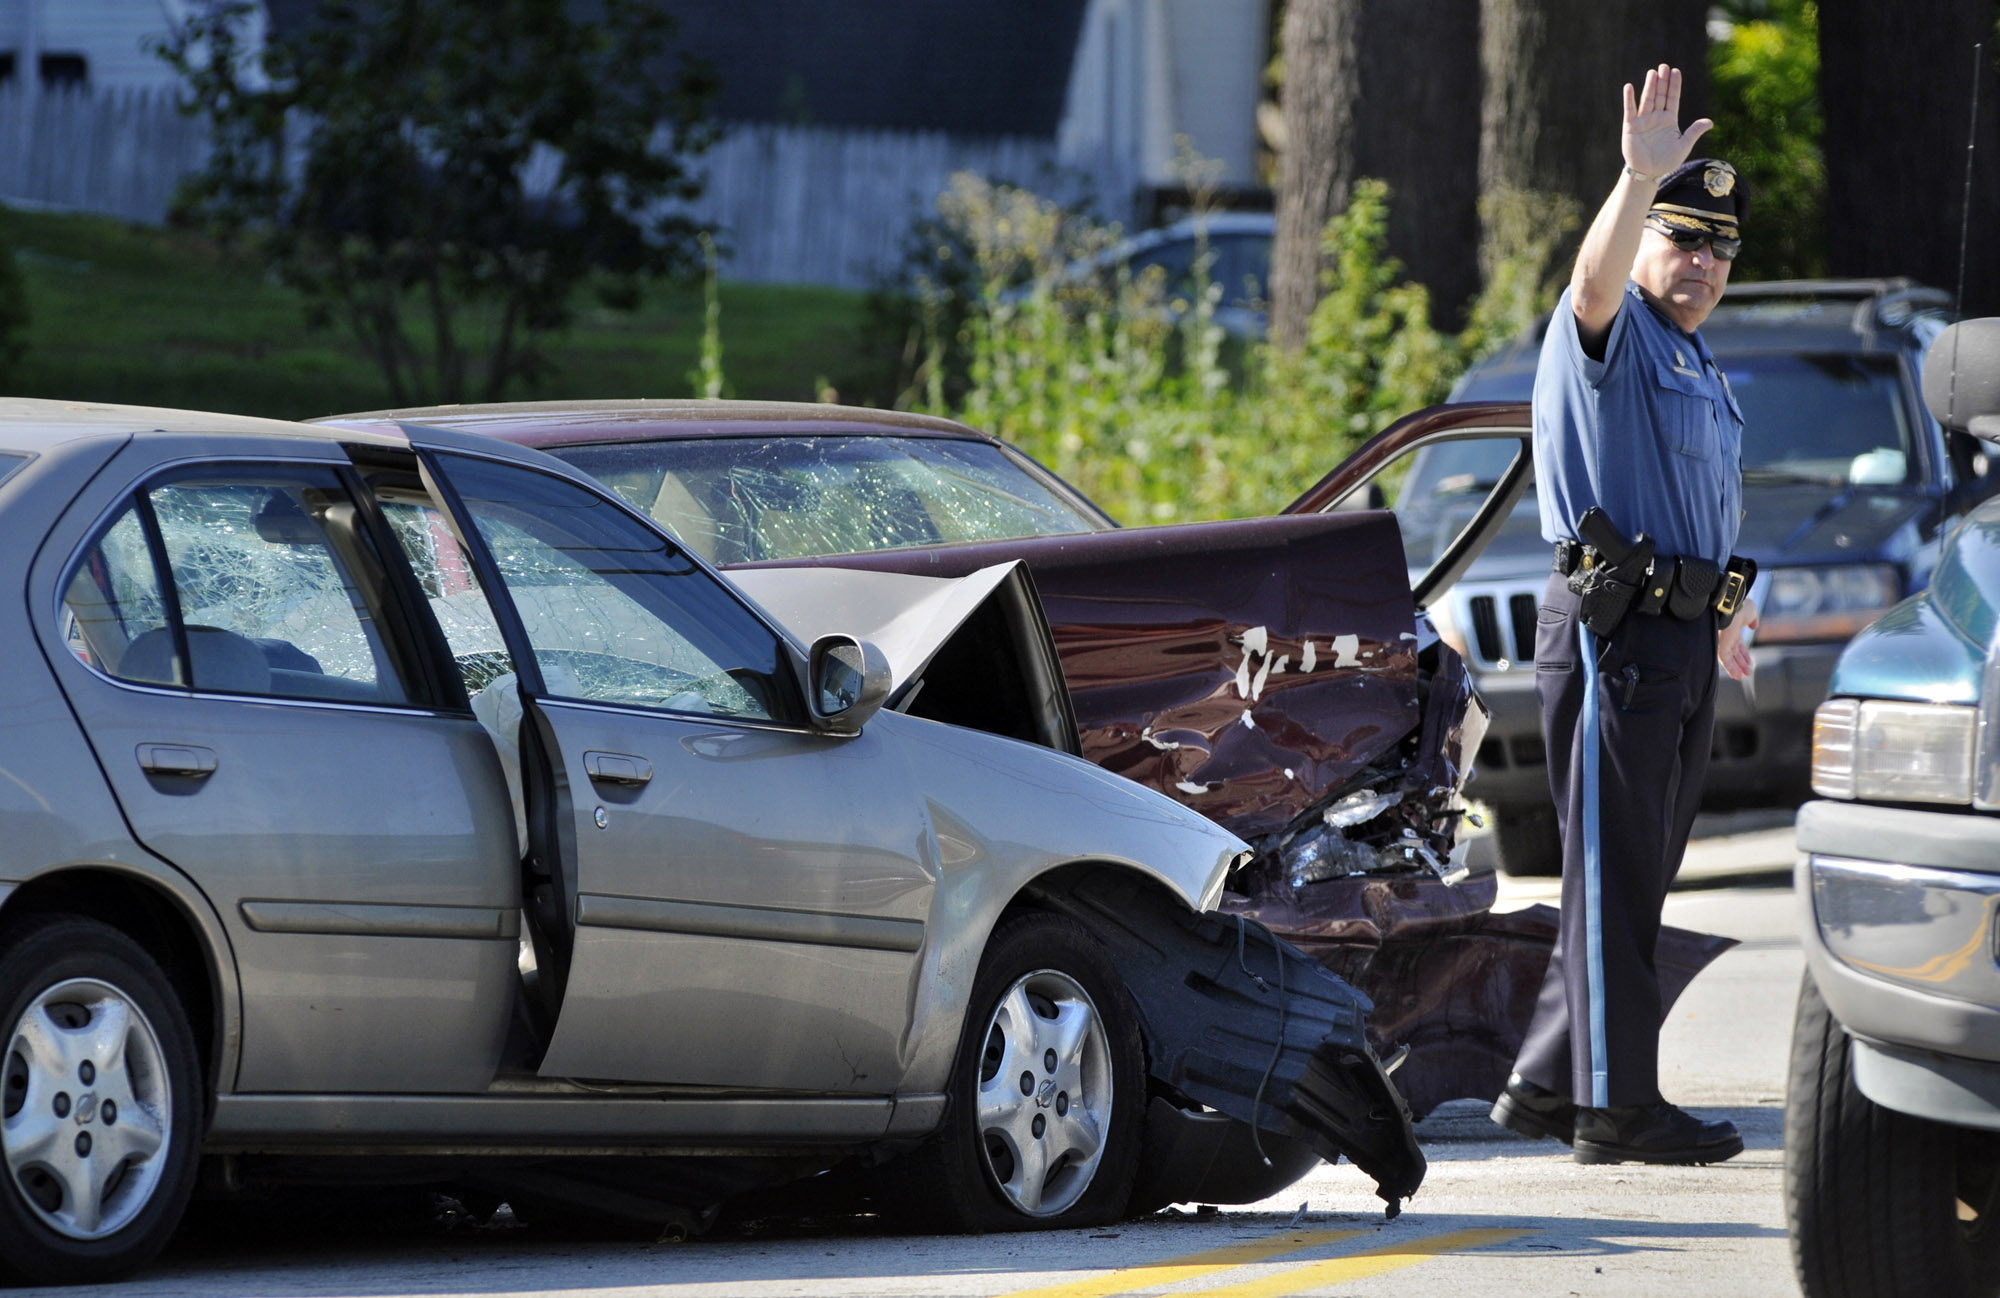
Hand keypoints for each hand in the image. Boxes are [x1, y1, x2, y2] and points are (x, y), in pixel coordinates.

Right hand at [1623, 64, 1712, 178]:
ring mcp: (1643, 121)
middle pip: (1660, 95)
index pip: (1673, 98)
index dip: (1674, 85)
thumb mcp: (1684, 146)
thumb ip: (1694, 132)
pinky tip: (1629, 87)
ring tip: (1652, 73)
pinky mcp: (1630, 127)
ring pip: (1647, 100)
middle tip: (1664, 66)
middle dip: (1662, 81)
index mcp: (1669, 119)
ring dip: (1650, 86)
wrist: (1648, 174)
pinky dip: (1629, 99)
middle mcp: (1656, 117)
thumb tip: (1710, 122)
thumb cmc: (1666, 161)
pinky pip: (1630, 111)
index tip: (1676, 71)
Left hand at [1718, 596, 1757, 681]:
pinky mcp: (1720, 646)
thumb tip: (1754, 626)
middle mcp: (1727, 636)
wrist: (1731, 605)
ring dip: (1736, 668)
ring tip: (1743, 677)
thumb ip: (1753, 620)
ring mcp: (1723, 641)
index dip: (1744, 654)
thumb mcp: (1751, 612)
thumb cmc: (1740, 606)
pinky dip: (1731, 669)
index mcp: (1734, 629)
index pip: (1738, 645)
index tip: (1750, 662)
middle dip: (1741, 663)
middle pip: (1734, 654)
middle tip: (1747, 672)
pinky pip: (1725, 660)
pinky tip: (1737, 676)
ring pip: (1729, 659)